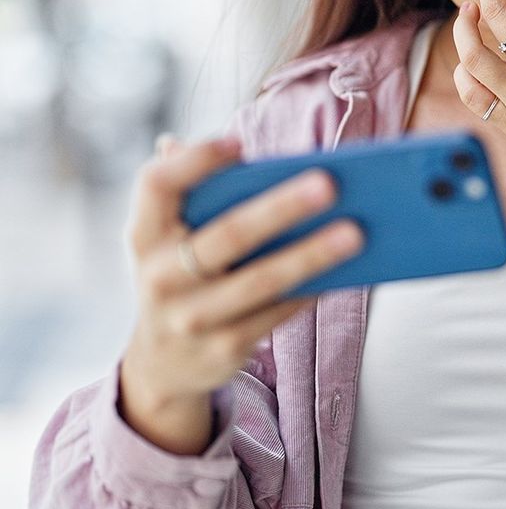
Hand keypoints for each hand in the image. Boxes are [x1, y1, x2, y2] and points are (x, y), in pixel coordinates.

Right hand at [120, 134, 363, 408]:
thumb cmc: (182, 274)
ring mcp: (190, 318)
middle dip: (281, 208)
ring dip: (312, 255)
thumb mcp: (171, 236)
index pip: (156, 185)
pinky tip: (345, 268)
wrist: (162, 364)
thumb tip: (235, 146)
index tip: (240, 143)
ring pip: (261, 281)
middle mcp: (159, 276)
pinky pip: (277, 313)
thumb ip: (197, 191)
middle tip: (330, 184)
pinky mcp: (223, 349)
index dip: (194, 162)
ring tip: (356, 232)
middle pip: (227, 234)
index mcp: (145, 234)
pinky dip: (311, 288)